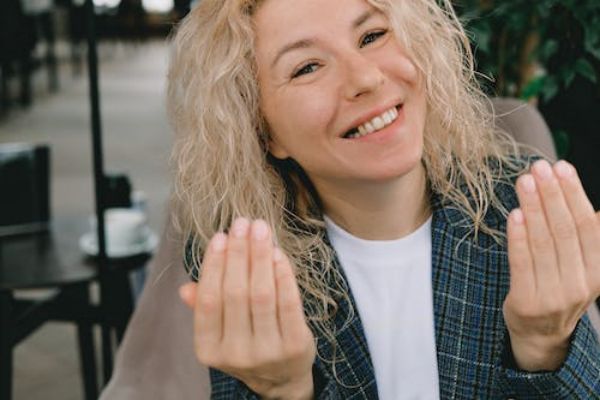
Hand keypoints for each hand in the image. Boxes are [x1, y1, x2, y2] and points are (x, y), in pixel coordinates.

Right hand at [179, 218, 315, 399]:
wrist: (282, 379)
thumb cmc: (247, 343)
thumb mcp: (220, 333)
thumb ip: (205, 309)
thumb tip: (185, 288)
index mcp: (209, 349)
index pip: (208, 301)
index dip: (213, 265)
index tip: (220, 236)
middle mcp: (236, 353)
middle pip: (235, 293)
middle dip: (239, 253)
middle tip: (242, 223)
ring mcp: (267, 352)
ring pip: (261, 295)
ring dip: (260, 257)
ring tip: (261, 230)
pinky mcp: (295, 346)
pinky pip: (288, 302)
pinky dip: (283, 274)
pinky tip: (278, 253)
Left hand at [504, 159, 599, 370]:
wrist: (540, 333)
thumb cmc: (560, 285)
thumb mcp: (584, 265)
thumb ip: (588, 235)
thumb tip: (598, 206)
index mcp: (598, 271)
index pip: (588, 226)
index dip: (574, 194)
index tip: (561, 167)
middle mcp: (580, 285)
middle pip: (565, 231)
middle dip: (552, 195)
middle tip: (538, 167)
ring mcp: (553, 296)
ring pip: (543, 244)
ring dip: (533, 209)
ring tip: (524, 182)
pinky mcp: (526, 302)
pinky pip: (521, 263)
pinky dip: (518, 238)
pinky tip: (514, 214)